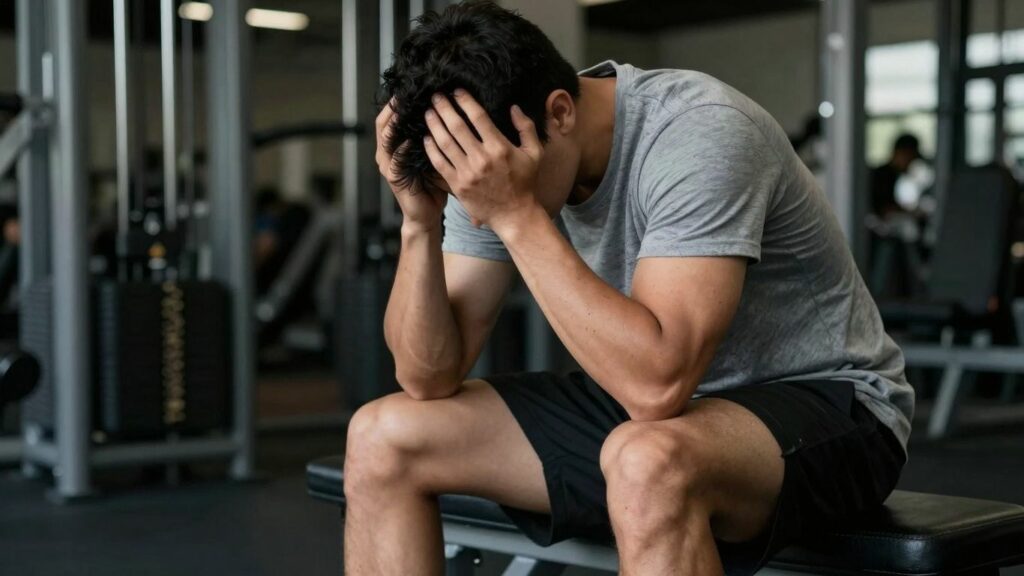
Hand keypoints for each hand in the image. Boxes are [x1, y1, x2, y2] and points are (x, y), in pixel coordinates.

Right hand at [375, 98, 447, 231]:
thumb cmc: (433, 185)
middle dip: (392, 108)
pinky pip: (396, 160)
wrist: (426, 215)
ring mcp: (388, 167)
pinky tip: (411, 140)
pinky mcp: (394, 179)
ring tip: (403, 110)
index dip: (396, 103)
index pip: (390, 118)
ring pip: (385, 139)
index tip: (410, 88)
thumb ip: (435, 138)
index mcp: (395, 147)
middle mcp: (387, 154)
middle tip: (404, 93)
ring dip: (394, 124)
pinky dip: (402, 149)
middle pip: (382, 124)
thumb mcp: (434, 156)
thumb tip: (450, 113)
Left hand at [422, 90, 541, 233]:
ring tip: (428, 113)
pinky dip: (431, 149)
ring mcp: (467, 172)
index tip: (456, 91)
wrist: (515, 215)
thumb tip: (514, 108)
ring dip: (434, 125)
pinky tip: (426, 138)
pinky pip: (440, 163)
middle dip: (444, 108)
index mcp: (499, 147)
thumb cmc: (525, 183)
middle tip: (435, 97)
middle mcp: (481, 158)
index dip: (465, 101)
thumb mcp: (534, 154)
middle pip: (457, 126)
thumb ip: (526, 128)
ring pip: (445, 143)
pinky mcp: (457, 185)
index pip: (478, 117)